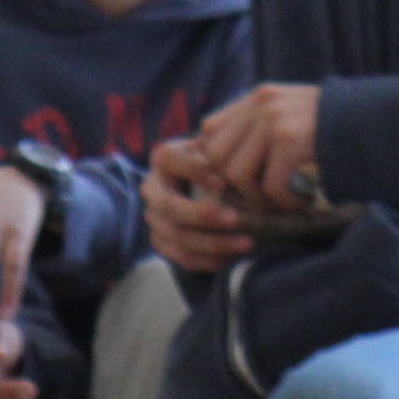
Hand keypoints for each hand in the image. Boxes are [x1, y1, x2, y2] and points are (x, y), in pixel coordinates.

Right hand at [146, 138, 254, 268]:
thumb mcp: (217, 143)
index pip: (170, 161)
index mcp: (163, 159)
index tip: (224, 182)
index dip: (195, 171)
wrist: (203, 183)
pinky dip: (206, 261)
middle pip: (170, 206)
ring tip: (246, 243)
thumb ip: (219, 137)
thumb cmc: (215, 159)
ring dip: (214, 244)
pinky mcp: (161, 241)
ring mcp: (154, 217)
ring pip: (178, 236)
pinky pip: (181, 257)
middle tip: (235, 219)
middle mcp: (152, 188)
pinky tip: (230, 257)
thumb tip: (220, 140)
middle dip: (203, 215)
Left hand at [192, 82, 326, 212]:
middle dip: (234, 185)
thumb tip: (220, 162)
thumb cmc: (335, 127)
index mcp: (259, 96)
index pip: (210, 130)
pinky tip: (302, 201)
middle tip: (260, 197)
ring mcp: (274, 120)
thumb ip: (259, 129)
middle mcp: (262, 103)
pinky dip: (285, 203)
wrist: (377, 121)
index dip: (216, 160)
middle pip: (217, 156)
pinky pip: (270, 186)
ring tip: (282, 201)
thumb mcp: (292, 115)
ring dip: (259, 197)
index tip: (235, 181)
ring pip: (238, 174)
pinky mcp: (290, 141)